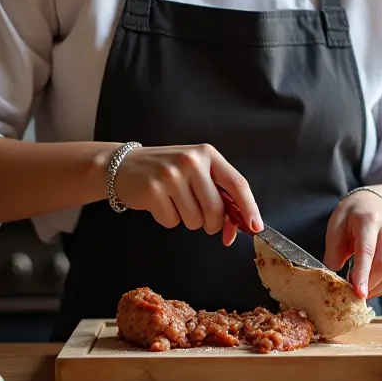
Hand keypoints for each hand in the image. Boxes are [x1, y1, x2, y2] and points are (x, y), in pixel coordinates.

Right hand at [112, 143, 261, 245]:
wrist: (126, 165)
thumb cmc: (168, 170)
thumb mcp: (196, 171)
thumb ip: (218, 192)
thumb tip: (241, 225)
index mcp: (207, 154)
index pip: (237, 183)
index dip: (249, 208)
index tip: (256, 227)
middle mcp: (191, 161)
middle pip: (216, 210)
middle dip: (212, 224)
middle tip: (202, 219)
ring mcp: (171, 175)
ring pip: (194, 220)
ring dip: (187, 220)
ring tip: (175, 202)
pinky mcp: (153, 190)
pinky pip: (172, 222)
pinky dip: (168, 219)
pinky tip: (160, 203)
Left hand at [323, 189, 381, 299]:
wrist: (377, 201)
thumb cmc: (353, 215)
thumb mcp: (337, 224)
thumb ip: (333, 250)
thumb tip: (334, 276)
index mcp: (368, 220)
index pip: (367, 250)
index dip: (362, 274)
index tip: (358, 292)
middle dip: (369, 285)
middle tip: (354, 291)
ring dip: (377, 288)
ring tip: (362, 287)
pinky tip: (372, 283)